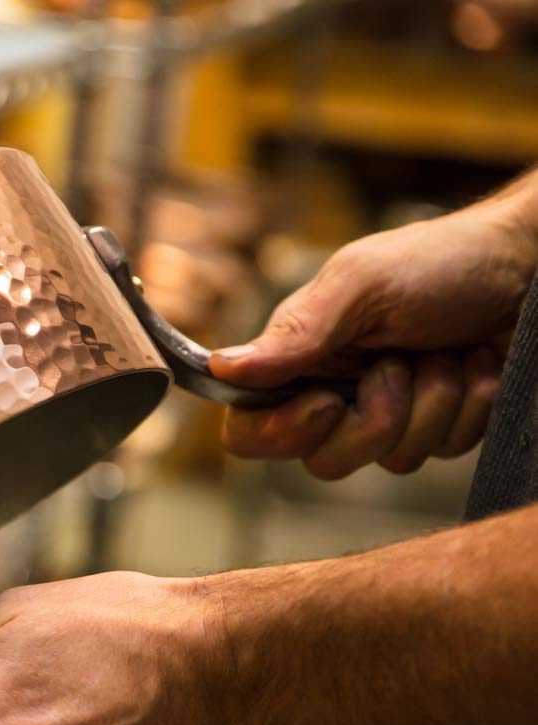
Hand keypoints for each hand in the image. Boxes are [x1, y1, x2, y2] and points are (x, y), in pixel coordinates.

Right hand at [211, 188, 537, 478]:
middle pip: (323, 461)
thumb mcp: (361, 286)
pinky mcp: (438, 425)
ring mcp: (390, 415)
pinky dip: (469, 406)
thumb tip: (219, 367)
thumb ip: (294, 334)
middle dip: (377, 418)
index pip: (249, 431)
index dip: (281, 433)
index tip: (329, 403)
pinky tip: (476, 366)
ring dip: (433, 401)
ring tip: (447, 352)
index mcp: (299, 361)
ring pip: (392, 460)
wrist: (529, 262)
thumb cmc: (441, 261)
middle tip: (402, 363)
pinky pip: (442, 450)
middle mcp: (336, 395)